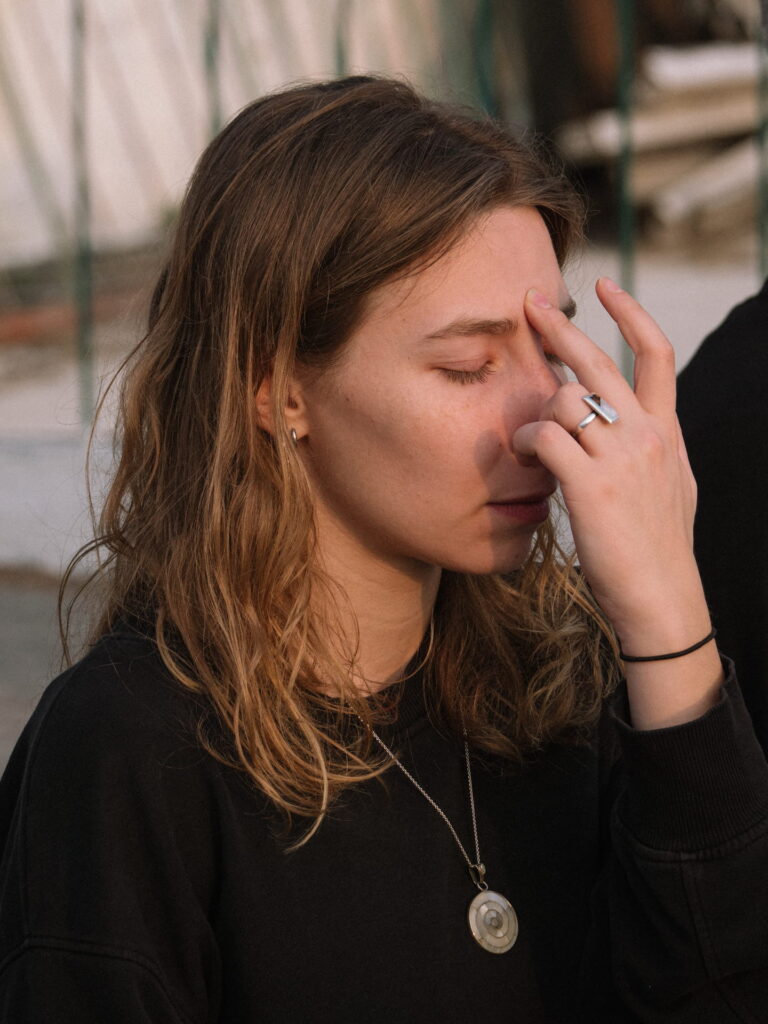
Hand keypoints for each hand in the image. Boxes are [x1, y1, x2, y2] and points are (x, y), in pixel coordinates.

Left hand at [514, 278, 702, 648]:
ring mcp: (621, 457)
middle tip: (529, 303)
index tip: (606, 286)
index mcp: (666, 432)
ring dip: (535, 412)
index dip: (630, 313)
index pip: (657, 353)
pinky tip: (525, 457)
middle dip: (559, 328)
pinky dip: (526, 441)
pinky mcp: (591, 484)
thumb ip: (655, 448)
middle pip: (599, 362)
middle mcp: (647, 434)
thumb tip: (642, 426)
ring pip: (564, 399)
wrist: (662, 598)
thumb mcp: (672, 487)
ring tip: (528, 440)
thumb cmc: (658, 549)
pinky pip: (545, 436)